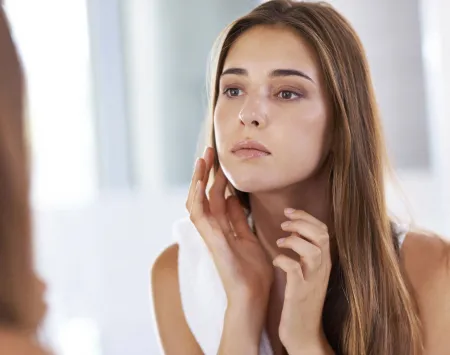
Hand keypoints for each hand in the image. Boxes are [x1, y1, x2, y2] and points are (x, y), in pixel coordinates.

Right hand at [186, 147, 273, 336]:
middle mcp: (214, 229)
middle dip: (207, 173)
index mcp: (225, 228)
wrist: (253, 297)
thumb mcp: (249, 238)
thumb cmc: (252, 272)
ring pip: (197, 201)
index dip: (218, 178)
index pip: (218, 197)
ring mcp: (210, 234)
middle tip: (209, 152)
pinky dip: (197, 197)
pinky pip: (199, 215)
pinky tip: (199, 181)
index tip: (221, 161)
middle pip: (206, 195)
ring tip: (202, 160)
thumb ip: (238, 219)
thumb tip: (234, 198)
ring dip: (198, 180)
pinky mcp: (211, 240)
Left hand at [273, 209, 333, 354]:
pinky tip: (276, 261)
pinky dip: (284, 261)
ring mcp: (312, 281)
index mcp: (323, 262)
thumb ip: (304, 252)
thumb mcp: (307, 273)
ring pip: (313, 250)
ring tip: (280, 241)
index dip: (306, 216)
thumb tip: (292, 230)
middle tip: (284, 222)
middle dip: (301, 222)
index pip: (323, 231)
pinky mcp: (300, 293)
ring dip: (294, 240)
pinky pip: (294, 270)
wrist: (304, 334)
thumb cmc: (301, 300)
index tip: (289, 211)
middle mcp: (321, 269)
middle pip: (321, 236)